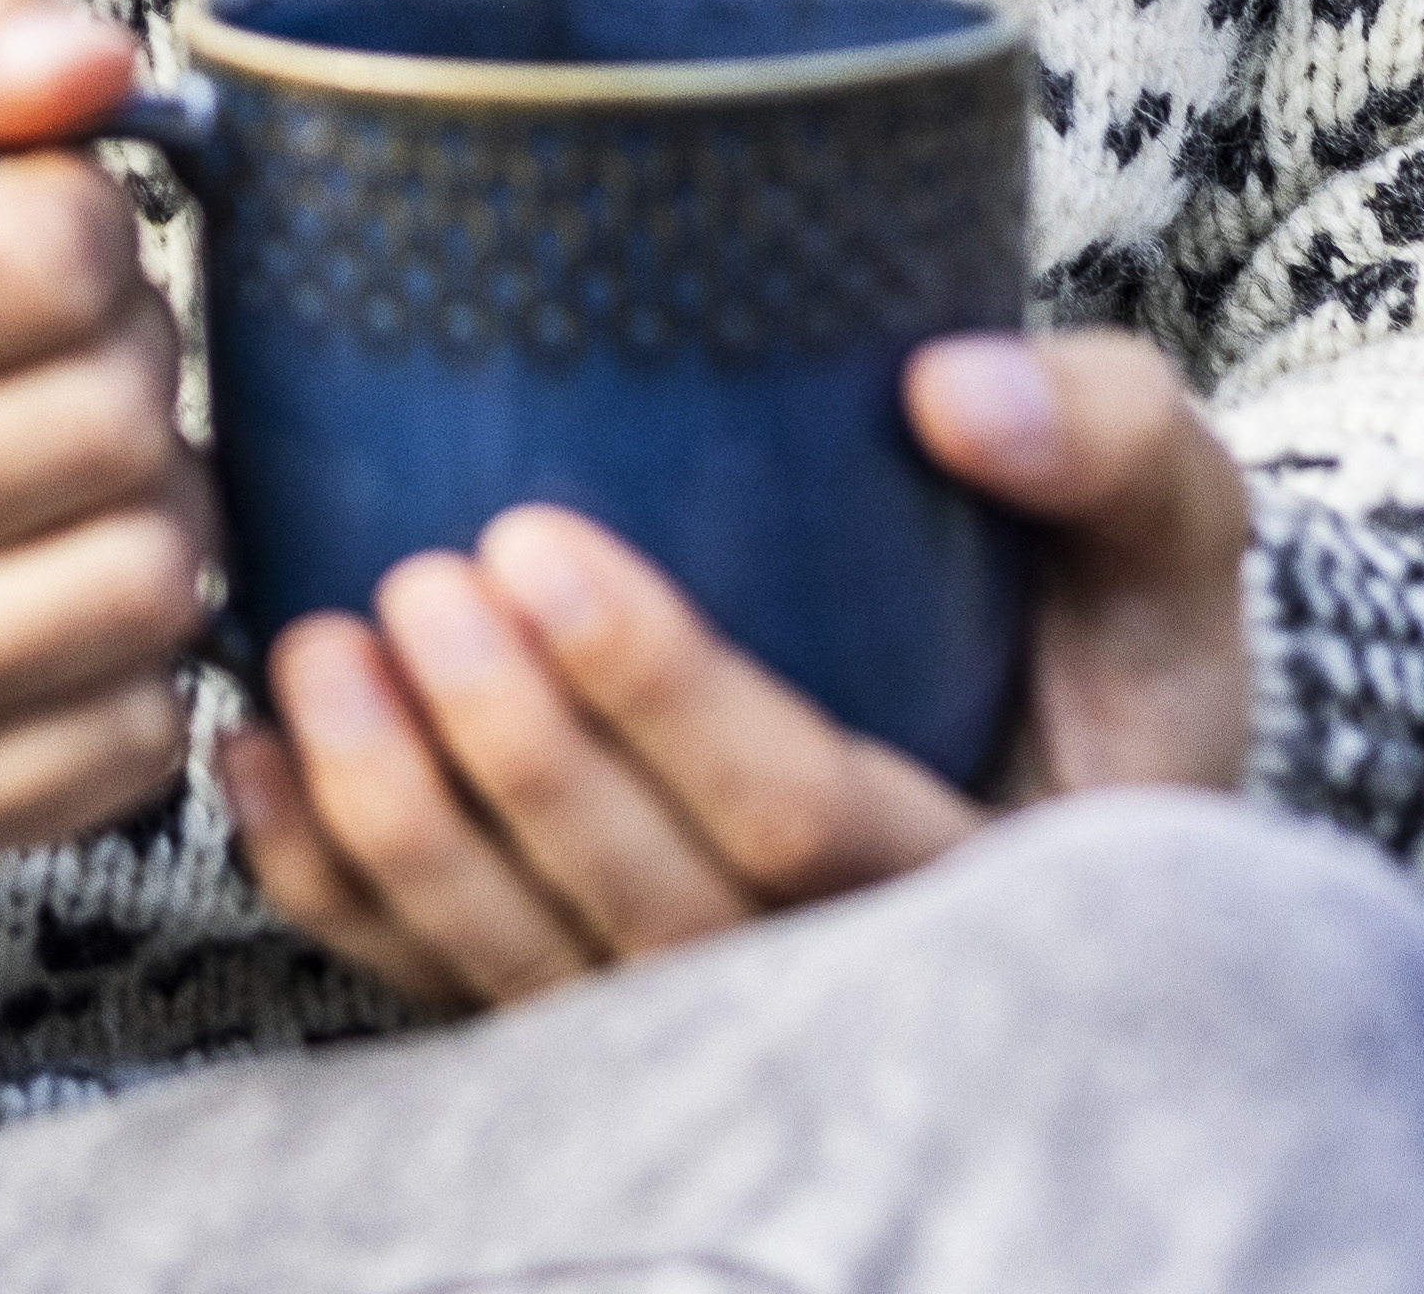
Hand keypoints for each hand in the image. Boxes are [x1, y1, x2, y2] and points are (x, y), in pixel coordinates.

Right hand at [0, 0, 219, 874]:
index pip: (51, 253)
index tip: (42, 252)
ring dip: (160, 518)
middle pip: (115, 424)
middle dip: (135, 372)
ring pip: (150, 590)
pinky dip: (137, 671)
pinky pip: (131, 747)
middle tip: (80, 368)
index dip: (90, 231)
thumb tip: (100, 65)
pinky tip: (60, 603)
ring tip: (83, 486)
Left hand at [214, 324, 1257, 1006]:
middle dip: (507, 761)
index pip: (803, 819)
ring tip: (312, 657)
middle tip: (407, 589)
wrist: (1060, 740)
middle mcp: (850, 992)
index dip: (657, 694)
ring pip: (532, 976)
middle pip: (649, 918)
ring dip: (399, 828)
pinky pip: (454, 990)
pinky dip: (340, 894)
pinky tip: (261, 768)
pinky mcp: (604, 1011)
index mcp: (991, 880)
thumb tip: (955, 395)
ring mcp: (713, 1028)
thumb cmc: (1095, 614)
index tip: (529, 543)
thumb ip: (1110, 443)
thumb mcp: (1163, 525)